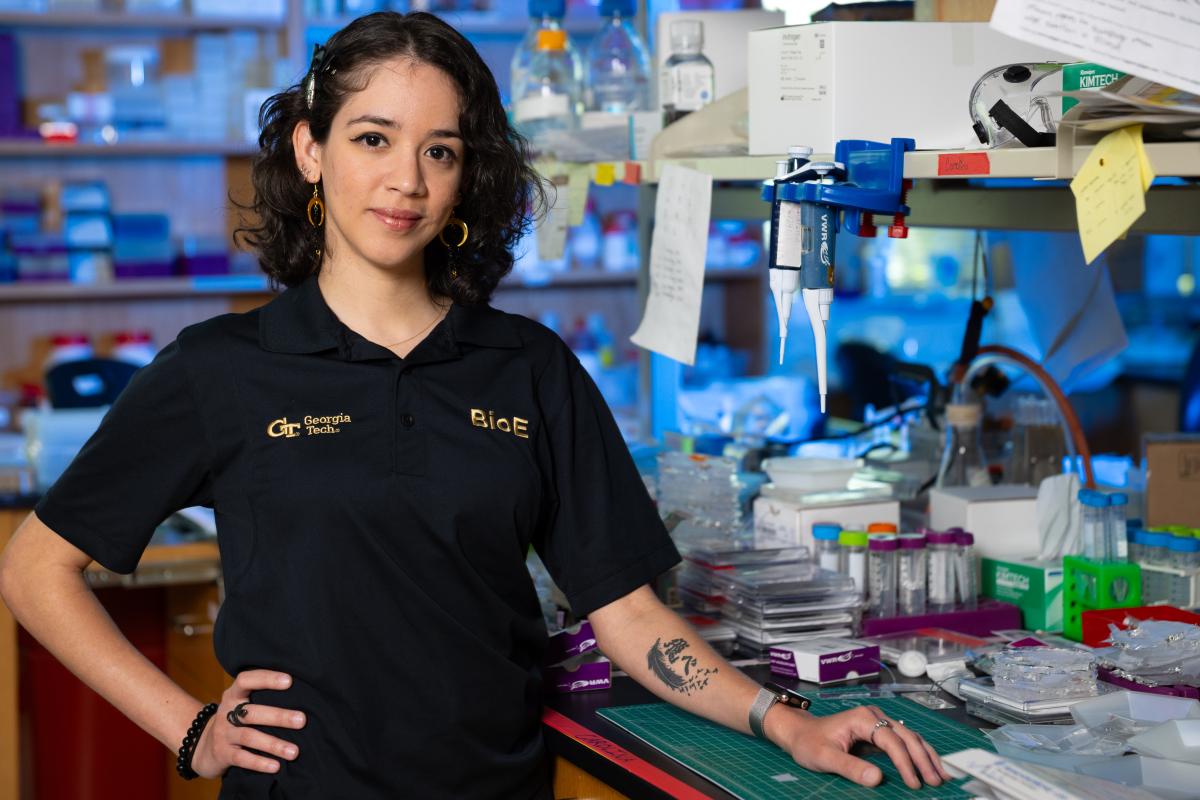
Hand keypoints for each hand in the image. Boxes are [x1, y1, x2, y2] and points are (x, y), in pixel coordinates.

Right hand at [190, 670, 306, 778]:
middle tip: (302, 720)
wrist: (203, 746)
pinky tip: (276, 766)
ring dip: (273, 744)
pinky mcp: (222, 754)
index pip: (246, 680)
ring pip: (249, 737)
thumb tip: (303, 693)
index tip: (289, 681)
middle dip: (278, 716)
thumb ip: (263, 696)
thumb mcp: (242, 703)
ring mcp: (223, 734)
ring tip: (294, 751)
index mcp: (234, 695)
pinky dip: (260, 763)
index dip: (266, 679)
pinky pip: (242, 758)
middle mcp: (227, 712)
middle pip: (252, 713)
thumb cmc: (236, 719)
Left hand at [768, 704, 951, 788]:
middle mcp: (875, 716)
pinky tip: (929, 766)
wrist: (798, 732)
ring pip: (910, 737)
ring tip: (941, 776)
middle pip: (907, 736)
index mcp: (863, 718)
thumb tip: (877, 779)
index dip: (905, 763)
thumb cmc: (809, 742)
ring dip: (926, 756)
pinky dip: (919, 754)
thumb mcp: (824, 757)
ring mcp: (878, 722)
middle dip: (923, 760)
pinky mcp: (879, 732)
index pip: (891, 740)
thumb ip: (850, 767)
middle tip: (936, 782)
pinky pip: (904, 742)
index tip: (914, 783)